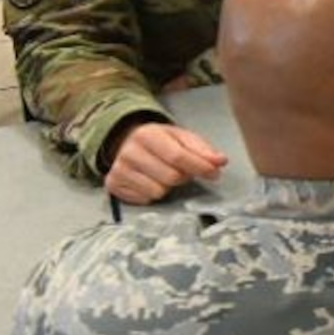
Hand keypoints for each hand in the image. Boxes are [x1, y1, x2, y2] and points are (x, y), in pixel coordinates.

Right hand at [105, 122, 226, 204]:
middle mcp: (129, 152)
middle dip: (184, 177)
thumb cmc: (161, 142)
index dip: (200, 167)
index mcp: (147, 135)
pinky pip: (145, 199)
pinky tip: (150, 181)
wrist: (129, 143)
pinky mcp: (113, 185)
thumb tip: (220, 161)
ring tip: (164, 174)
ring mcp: (119, 170)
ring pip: (158, 191)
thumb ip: (203, 150)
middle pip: (170, 177)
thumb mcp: (183, 138)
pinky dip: (153, 193)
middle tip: (183, 171)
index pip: (178, 156)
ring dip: (168, 187)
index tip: (214, 173)